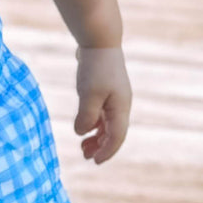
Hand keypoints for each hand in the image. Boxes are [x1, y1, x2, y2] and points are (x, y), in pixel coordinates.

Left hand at [74, 44, 130, 163]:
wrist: (98, 41)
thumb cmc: (95, 68)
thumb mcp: (88, 94)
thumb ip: (86, 116)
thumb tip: (82, 133)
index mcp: (121, 107)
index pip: (117, 136)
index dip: (107, 151)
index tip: (94, 162)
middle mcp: (120, 104)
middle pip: (114, 132)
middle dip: (101, 147)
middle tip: (85, 157)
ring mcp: (114, 96)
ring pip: (108, 124)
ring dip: (97, 137)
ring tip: (83, 147)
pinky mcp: (105, 89)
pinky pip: (102, 113)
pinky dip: (94, 123)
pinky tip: (84, 128)